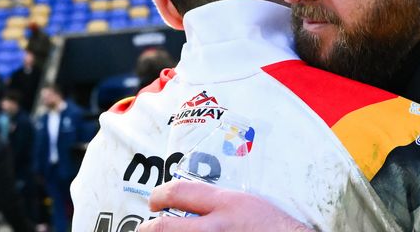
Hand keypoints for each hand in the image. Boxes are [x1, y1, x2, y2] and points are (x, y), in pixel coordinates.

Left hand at [138, 180, 312, 231]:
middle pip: (163, 228)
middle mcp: (216, 228)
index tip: (155, 201)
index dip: (159, 196)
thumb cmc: (274, 228)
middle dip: (147, 229)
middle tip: (144, 229)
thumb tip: (191, 205)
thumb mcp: (248, 204)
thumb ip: (221, 204)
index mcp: (227, 205)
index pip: (179, 192)